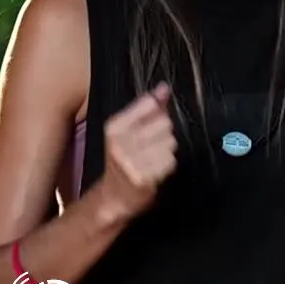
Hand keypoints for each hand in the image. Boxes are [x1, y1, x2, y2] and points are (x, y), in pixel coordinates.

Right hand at [98, 82, 176, 219]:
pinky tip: (155, 171)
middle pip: (165, 123)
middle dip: (164, 134)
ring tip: (152, 160)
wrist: (114, 196)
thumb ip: (148, 108)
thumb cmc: (125, 158)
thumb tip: (164, 87)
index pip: (150, 104)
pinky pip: (170, 161)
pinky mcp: (142, 177)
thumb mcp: (129, 130)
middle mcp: (120, 142)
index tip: (148, 126)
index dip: (157, 114)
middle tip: (151, 147)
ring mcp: (130, 161)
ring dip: (166, 152)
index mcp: (114, 126)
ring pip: (170, 143)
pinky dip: (167, 166)